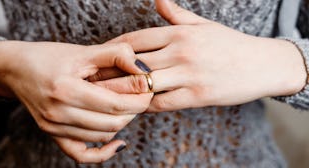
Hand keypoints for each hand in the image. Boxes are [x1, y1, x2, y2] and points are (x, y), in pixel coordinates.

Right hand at [0, 41, 152, 162]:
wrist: (16, 69)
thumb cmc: (49, 57)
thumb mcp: (83, 51)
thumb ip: (115, 55)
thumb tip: (143, 68)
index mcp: (66, 89)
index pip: (115, 105)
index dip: (139, 100)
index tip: (149, 90)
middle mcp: (58, 113)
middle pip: (112, 123)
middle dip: (134, 111)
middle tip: (141, 97)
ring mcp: (53, 127)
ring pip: (102, 136)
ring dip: (122, 124)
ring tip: (127, 107)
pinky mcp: (52, 134)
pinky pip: (81, 154)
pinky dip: (103, 152)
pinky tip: (118, 142)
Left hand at [101, 0, 305, 111]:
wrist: (262, 64)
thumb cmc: (230, 44)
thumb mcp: (203, 25)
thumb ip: (177, 14)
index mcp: (180, 33)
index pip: (135, 39)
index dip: (113, 49)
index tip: (99, 57)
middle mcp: (181, 51)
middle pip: (134, 62)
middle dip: (110, 72)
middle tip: (92, 79)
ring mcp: (189, 74)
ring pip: (145, 84)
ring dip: (124, 92)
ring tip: (106, 97)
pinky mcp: (198, 96)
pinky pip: (163, 103)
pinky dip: (147, 106)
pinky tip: (137, 107)